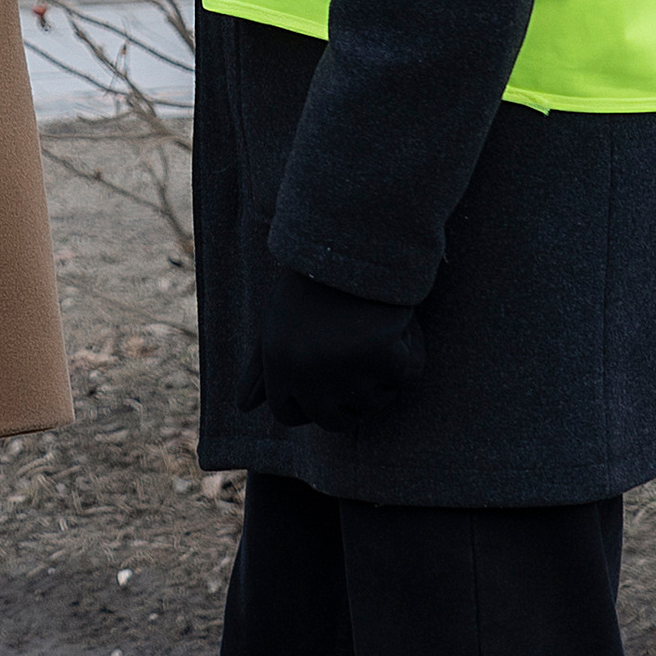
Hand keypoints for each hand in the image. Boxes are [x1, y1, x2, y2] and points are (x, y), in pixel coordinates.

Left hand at [243, 263, 426, 434]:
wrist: (352, 235)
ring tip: (379, 334)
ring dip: (384, 377)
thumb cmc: (313, 281)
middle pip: (333, 420)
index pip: (289, 415)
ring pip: (375, 402)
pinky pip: (407, 374)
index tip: (329, 384)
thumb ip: (261, 369)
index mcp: (276, 364)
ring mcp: (342, 364)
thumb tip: (243, 407)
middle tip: (363, 368)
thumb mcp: (277, 322)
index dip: (313, 405)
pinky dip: (412, 353)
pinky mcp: (381, 352)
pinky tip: (400, 324)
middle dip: (352, 402)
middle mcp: (304, 371)